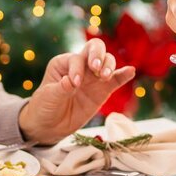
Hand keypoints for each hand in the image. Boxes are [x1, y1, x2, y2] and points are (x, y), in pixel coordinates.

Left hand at [18, 38, 136, 143]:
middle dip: (97, 55)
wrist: (49, 126)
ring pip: (107, 62)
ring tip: (105, 77)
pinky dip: (123, 75)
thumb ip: (61, 88)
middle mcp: (81, 66)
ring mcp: (93, 78)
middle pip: (95, 49)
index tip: (74, 84)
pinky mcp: (102, 91)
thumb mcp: (48, 97)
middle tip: (96, 68)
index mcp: (64, 63)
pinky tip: (130, 71)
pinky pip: (115, 81)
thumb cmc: (45, 106)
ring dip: (109, 66)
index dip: (77, 69)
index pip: (76, 59)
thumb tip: (71, 82)